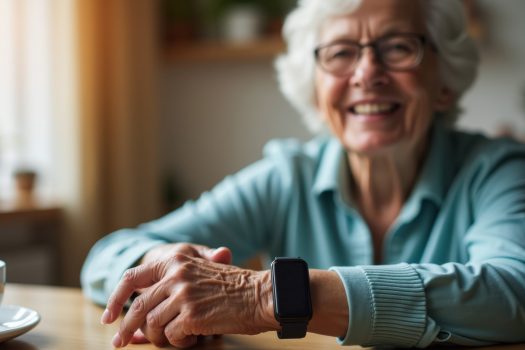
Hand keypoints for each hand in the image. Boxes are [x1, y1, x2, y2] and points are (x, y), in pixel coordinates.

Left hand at [102, 243, 232, 346]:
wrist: (260, 294)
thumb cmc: (232, 289)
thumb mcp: (198, 278)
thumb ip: (168, 293)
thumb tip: (137, 326)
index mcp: (175, 260)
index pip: (132, 278)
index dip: (114, 299)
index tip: (108, 318)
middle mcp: (175, 274)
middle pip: (137, 307)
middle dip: (126, 329)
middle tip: (119, 343)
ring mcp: (182, 294)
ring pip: (152, 326)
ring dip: (161, 338)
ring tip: (177, 337)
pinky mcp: (191, 314)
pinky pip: (171, 336)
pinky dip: (180, 342)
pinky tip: (194, 336)